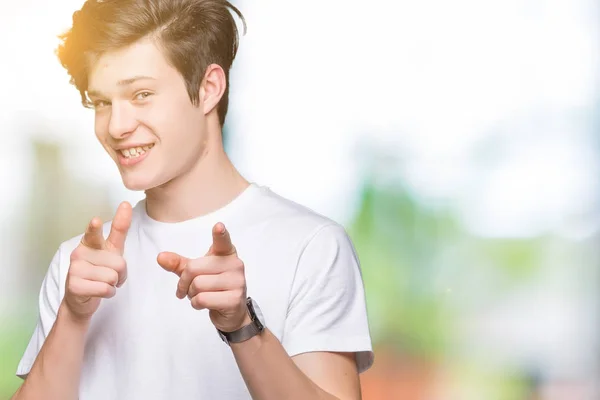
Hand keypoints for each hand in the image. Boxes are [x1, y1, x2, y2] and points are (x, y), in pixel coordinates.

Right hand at [63, 202, 131, 320]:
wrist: (81, 298)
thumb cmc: (99, 271)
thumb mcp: (112, 250)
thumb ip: (119, 230)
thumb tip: (125, 205)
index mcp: (89, 242)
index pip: (94, 234)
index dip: (95, 228)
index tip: (96, 220)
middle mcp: (80, 253)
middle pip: (118, 263)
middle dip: (120, 274)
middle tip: (109, 276)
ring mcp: (75, 269)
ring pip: (113, 277)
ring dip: (113, 284)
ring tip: (101, 283)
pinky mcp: (75, 286)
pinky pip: (106, 289)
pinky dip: (108, 293)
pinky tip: (97, 291)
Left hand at [157, 223, 248, 331]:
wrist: (231, 311)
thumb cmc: (213, 287)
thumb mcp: (196, 273)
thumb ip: (179, 264)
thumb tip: (160, 257)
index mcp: (226, 253)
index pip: (223, 241)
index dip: (220, 233)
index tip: (218, 226)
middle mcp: (235, 264)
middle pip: (194, 268)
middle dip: (184, 282)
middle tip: (188, 289)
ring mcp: (237, 281)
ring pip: (197, 285)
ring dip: (191, 295)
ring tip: (200, 295)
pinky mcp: (234, 299)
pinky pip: (202, 299)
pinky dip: (196, 304)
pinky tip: (205, 304)